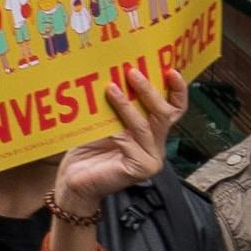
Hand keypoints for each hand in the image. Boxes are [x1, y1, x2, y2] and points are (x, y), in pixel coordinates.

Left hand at [43, 60, 181, 246]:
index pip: (173, 110)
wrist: (73, 181)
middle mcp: (156, 145)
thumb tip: (113, 73)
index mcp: (152, 133)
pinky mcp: (141, 169)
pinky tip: (103, 124)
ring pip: (145, 126)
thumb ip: (115, 103)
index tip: (171, 70)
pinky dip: (116, 130)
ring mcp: (151, 159)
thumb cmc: (87, 150)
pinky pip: (130, 143)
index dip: (176, 91)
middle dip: (149, 91)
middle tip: (132, 72)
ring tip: (111, 88)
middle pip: (164, 114)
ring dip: (127, 106)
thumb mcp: (103, 121)